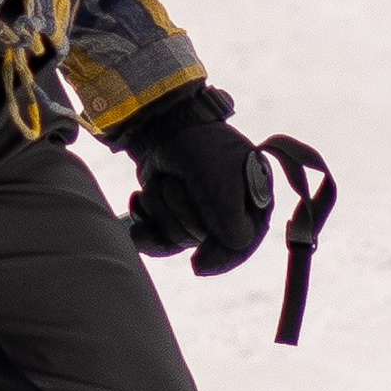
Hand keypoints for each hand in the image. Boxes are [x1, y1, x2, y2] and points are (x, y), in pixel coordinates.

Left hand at [119, 85, 273, 279]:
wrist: (165, 124)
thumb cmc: (202, 146)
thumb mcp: (222, 176)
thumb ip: (231, 214)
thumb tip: (236, 245)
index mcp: (251, 206)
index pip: (240, 246)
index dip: (219, 259)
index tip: (197, 265)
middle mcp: (227, 216)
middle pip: (200, 240)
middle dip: (180, 209)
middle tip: (177, 180)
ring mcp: (199, 218)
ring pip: (174, 236)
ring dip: (160, 205)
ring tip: (162, 179)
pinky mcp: (173, 216)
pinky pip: (155, 237)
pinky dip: (144, 218)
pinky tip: (139, 198)